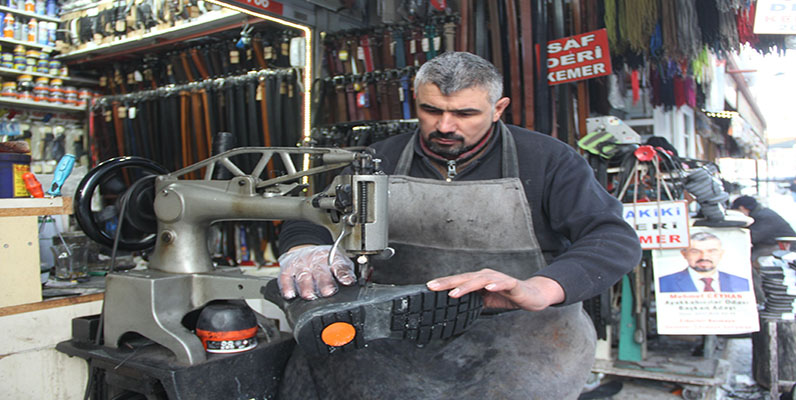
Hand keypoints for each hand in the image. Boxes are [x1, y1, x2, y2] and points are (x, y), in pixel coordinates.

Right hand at [277, 245, 355, 299]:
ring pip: (302, 276)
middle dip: (324, 282)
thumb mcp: (339, 261)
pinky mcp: (287, 270)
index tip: (348, 281)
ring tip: (309, 296)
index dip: (343, 274)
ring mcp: (300, 265)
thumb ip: (345, 272)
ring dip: (306, 287)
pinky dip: (286, 287)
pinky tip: (290, 294)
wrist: (303, 248)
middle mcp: (315, 260)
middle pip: (320, 271)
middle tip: (328, 292)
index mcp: (331, 258)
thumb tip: (350, 282)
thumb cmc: (323, 260)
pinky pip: (285, 278)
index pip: (339, 265)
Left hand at [426, 268, 564, 310]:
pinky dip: (496, 285)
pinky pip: (503, 283)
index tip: (428, 287)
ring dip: (467, 286)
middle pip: (465, 278)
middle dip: (448, 283)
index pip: (458, 281)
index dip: (444, 283)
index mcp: (478, 280)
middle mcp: (486, 276)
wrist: (531, 296)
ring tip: (455, 293)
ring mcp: (498, 279)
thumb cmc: (507, 296)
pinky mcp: (512, 284)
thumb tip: (455, 308)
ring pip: (480, 281)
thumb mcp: (486, 300)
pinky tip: (489, 288)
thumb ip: (472, 301)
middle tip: (433, 287)